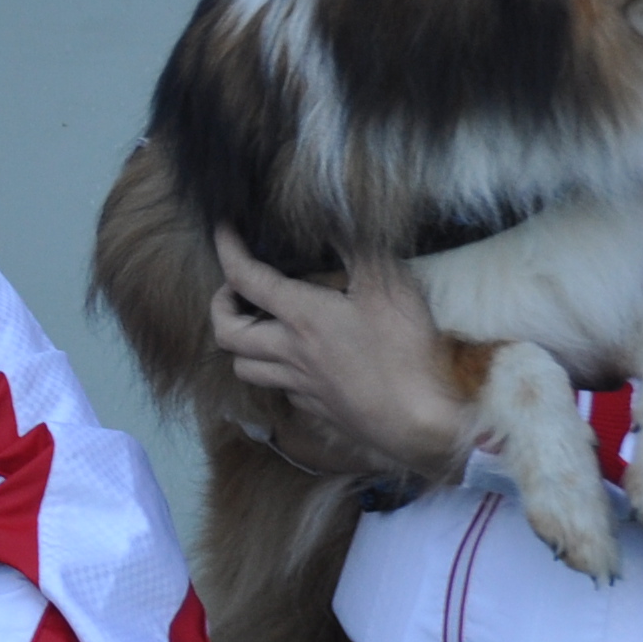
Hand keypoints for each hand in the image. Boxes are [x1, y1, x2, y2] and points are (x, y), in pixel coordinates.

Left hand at [208, 228, 471, 477]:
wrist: (422, 424)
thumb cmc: (406, 352)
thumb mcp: (390, 286)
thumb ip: (357, 248)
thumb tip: (333, 217)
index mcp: (302, 317)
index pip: (245, 278)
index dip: (227, 249)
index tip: (223, 229)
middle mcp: (290, 353)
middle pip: (226, 333)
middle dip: (220, 305)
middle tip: (233, 289)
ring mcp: (301, 385)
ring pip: (245, 367)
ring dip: (241, 344)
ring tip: (258, 324)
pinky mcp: (317, 409)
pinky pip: (279, 389)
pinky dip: (275, 371)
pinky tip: (295, 360)